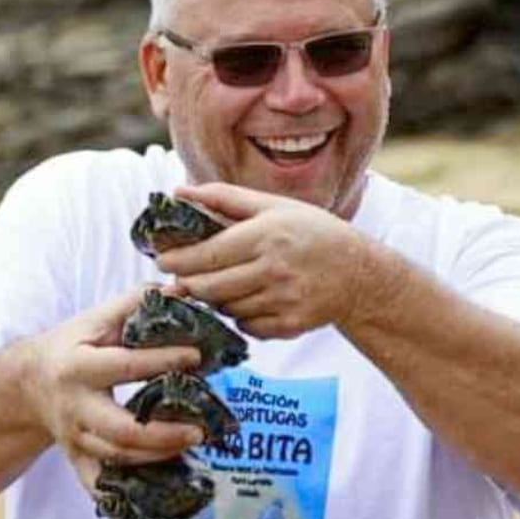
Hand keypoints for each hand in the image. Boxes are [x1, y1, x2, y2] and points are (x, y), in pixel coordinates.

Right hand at [27, 286, 203, 491]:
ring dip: (158, 457)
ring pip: (117, 460)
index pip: (126, 366)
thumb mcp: (96, 319)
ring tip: (192, 443)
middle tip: (200, 428)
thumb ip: (135, 302)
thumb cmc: (71, 345)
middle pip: (120, 430)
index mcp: (78, 367)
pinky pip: (100, 486)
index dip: (163, 361)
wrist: (28, 383)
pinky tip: (161, 485)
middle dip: (163, 434)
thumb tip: (180, 289)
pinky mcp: (77, 460)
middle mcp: (75, 408)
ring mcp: (74, 439)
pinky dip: (127, 491)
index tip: (197, 358)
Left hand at [156, 182, 378, 338]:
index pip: (207, 254)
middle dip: (188, 284)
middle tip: (179, 279)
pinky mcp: (290, 325)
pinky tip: (249, 300)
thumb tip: (179, 192)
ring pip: (226, 308)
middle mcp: (274, 269)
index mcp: (266, 235)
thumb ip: (224, 198)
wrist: (357, 272)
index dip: (178, 260)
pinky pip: (247, 326)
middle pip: (209, 287)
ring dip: (216, 299)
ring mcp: (283, 300)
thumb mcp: (272, 206)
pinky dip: (240, 316)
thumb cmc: (310, 232)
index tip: (162, 260)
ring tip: (220, 284)